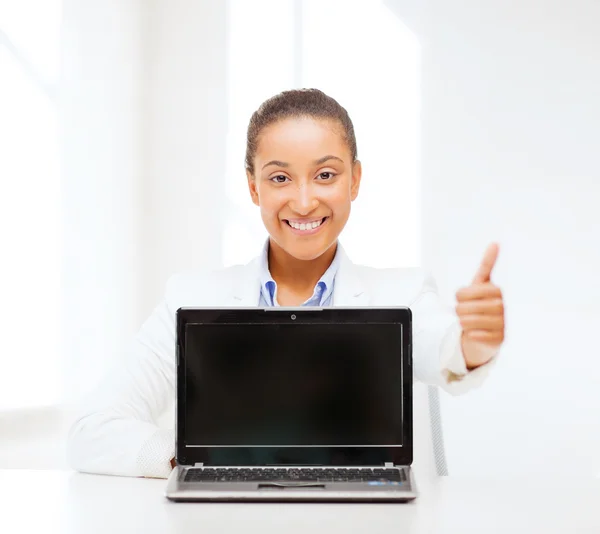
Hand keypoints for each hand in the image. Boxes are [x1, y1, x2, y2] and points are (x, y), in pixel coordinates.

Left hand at [455, 243, 504, 368]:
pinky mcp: (499, 339)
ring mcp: (502, 323)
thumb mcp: (482, 284)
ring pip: (467, 321)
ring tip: (469, 321)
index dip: (458, 297)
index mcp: (496, 290)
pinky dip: (471, 334)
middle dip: (459, 310)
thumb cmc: (482, 304)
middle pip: (463, 308)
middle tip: (466, 312)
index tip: (464, 298)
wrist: (489, 330)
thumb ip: (487, 265)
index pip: (462, 293)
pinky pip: (474, 335)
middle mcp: (502, 306)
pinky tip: (476, 332)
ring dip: (463, 322)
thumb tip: (495, 243)